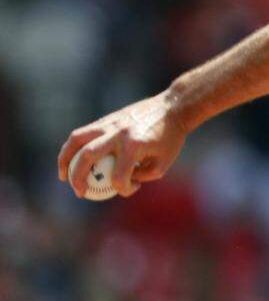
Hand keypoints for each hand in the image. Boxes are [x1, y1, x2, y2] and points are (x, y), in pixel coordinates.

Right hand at [57, 91, 188, 197]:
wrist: (172, 108)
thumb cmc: (171, 137)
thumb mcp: (163, 162)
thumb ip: (142, 176)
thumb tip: (122, 181)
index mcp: (134, 146)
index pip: (119, 176)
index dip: (124, 188)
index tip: (132, 187)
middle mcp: (118, 134)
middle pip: (87, 157)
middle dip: (78, 178)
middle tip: (80, 193)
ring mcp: (110, 124)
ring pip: (77, 140)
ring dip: (65, 159)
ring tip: (63, 176)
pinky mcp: (107, 119)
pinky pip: (83, 133)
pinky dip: (74, 147)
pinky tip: (72, 159)